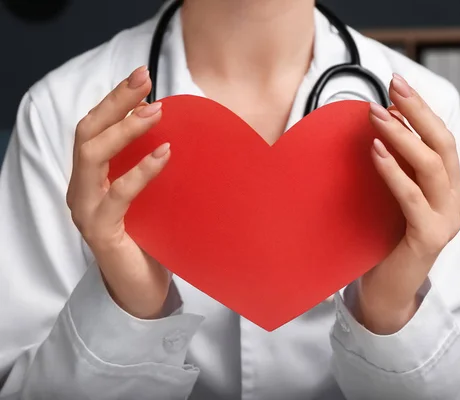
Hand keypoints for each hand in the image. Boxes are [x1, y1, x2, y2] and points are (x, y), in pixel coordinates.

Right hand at [67, 66, 171, 318]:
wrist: (143, 291)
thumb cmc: (151, 241)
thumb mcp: (153, 197)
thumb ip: (154, 169)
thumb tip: (185, 136)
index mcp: (93, 179)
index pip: (95, 129)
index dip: (115, 100)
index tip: (142, 76)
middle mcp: (82, 190)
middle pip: (87, 133)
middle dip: (115, 102)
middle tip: (144, 80)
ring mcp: (87, 211)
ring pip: (92, 157)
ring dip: (123, 129)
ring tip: (155, 112)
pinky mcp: (101, 232)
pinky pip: (116, 196)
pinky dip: (139, 172)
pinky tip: (163, 155)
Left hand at [356, 74, 459, 333]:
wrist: (386, 292)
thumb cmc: (384, 243)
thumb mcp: (392, 199)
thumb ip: (395, 169)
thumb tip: (379, 126)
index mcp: (449, 191)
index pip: (441, 140)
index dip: (422, 110)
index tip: (398, 84)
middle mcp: (454, 202)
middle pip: (443, 145)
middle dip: (418, 111)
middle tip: (393, 85)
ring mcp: (446, 221)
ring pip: (431, 167)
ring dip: (403, 136)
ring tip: (376, 114)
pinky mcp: (429, 238)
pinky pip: (411, 197)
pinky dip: (394, 171)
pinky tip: (376, 150)